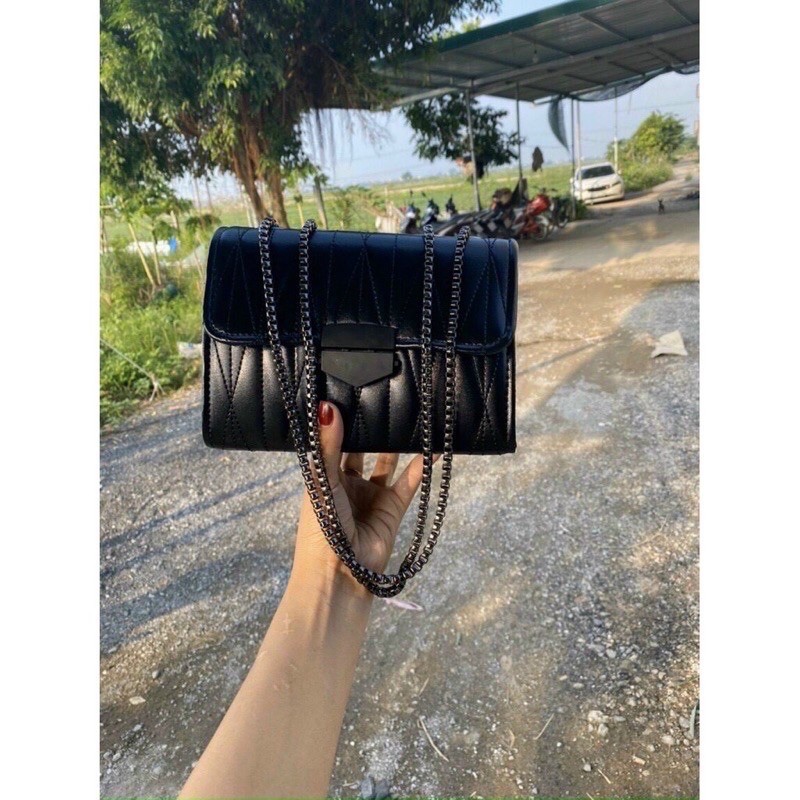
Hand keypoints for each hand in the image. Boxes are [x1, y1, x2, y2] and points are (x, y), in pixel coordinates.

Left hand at [292, 400, 427, 594]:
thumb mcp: (322, 482)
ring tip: (411, 414)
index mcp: (323, 476)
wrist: (340, 574)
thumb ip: (328, 446)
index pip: (333, 441)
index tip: (352, 390)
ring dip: (397, 442)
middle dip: (372, 428)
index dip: (342, 420)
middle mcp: (347, 482)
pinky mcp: (393, 507)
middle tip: (385, 396)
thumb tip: (328, 406)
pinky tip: (433, 445)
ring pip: (387, 461)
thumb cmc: (320, 527)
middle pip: (362, 448)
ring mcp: (371, 494)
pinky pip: (410, 481)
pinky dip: (422, 465)